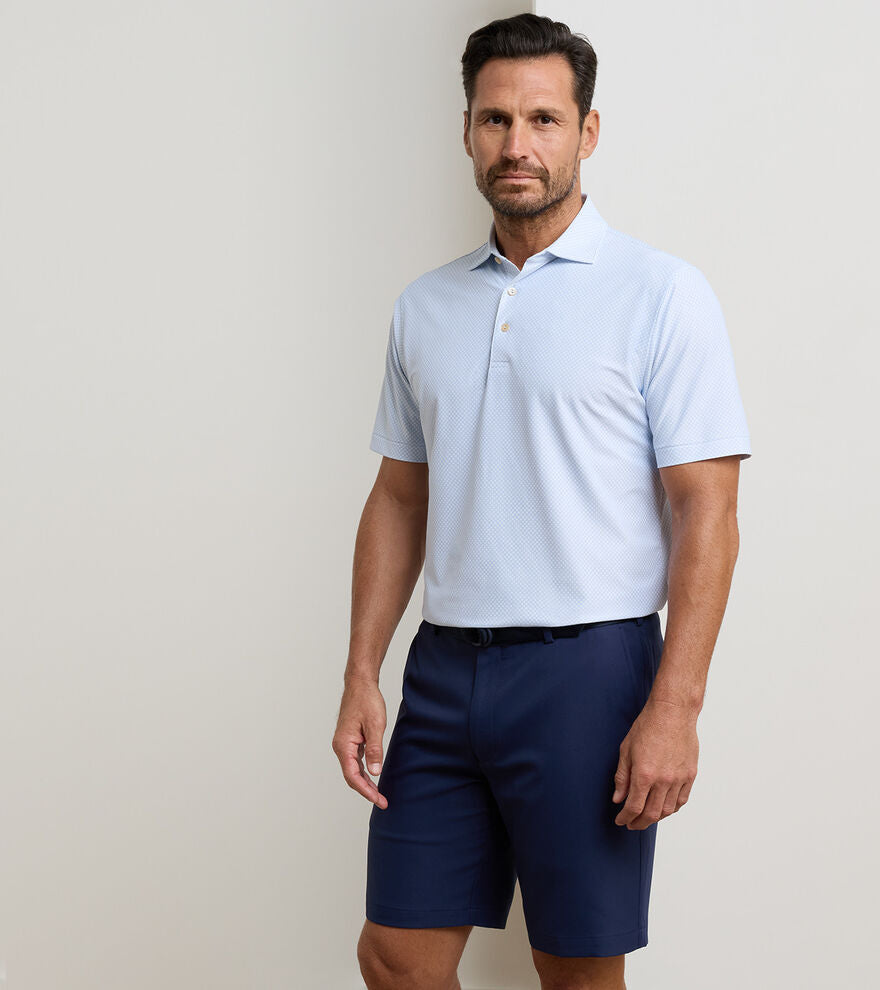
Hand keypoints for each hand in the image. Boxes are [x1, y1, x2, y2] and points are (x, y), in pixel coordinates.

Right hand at [331, 675, 388, 808]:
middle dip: (366, 790)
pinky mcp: (350, 739)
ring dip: (365, 782)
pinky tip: (373, 775)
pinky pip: (355, 760)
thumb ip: (375, 749)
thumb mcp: (376, 725)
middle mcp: (340, 746)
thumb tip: (375, 772)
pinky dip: (363, 771)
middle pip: (351, 776)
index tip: (378, 799)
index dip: (366, 790)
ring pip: (353, 769)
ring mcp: (344, 743)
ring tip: (379, 793)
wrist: (360, 684)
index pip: (352, 776)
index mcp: (344, 745)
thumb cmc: (367, 701)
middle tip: (382, 801)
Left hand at [611, 698, 698, 828]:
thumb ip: (622, 777)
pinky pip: (682, 800)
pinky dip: (672, 808)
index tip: (620, 820)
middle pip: (651, 813)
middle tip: (631, 824)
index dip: (625, 818)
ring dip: (656, 818)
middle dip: (639, 823)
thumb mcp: (626, 750)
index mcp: (644, 774)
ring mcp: (679, 779)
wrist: (673, 713)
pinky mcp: (690, 775)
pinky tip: (665, 808)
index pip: (633, 807)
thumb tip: (618, 799)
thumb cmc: (647, 727)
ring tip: (646, 817)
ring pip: (668, 810)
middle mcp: (663, 780)